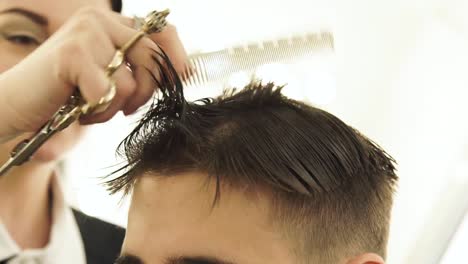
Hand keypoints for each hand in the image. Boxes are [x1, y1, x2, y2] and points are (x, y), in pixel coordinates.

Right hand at [0, 7, 187, 139]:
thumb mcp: (108, 75)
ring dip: (116, 107)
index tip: (184, 78)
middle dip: (147, 91)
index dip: (177, 55)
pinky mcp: (72, 54)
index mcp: (110, 22)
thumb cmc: (66, 93)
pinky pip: (110, 93)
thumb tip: (181, 73)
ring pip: (131, 81)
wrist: (15, 103)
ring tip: (92, 107)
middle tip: (126, 108)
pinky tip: (80, 110)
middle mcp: (99, 18)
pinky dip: (99, 111)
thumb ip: (136, 67)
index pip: (160, 30)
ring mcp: (85, 32)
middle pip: (152, 57)